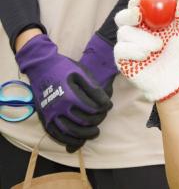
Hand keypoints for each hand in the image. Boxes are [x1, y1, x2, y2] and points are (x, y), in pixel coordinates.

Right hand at [15, 34, 112, 151]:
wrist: (41, 67)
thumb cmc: (64, 68)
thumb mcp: (82, 73)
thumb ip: (94, 89)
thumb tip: (106, 104)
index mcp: (70, 96)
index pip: (92, 109)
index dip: (103, 109)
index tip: (108, 106)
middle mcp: (59, 108)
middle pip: (82, 123)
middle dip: (95, 123)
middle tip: (101, 120)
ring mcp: (49, 115)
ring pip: (69, 133)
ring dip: (84, 136)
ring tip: (94, 133)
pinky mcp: (43, 119)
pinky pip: (55, 135)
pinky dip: (68, 140)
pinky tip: (78, 140)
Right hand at [114, 0, 178, 101]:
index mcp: (150, 22)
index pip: (138, 7)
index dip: (137, 1)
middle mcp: (136, 32)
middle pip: (122, 17)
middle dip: (129, 14)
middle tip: (138, 15)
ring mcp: (129, 46)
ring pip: (124, 33)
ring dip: (141, 37)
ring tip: (158, 46)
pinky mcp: (123, 61)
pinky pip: (121, 49)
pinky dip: (133, 50)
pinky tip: (146, 56)